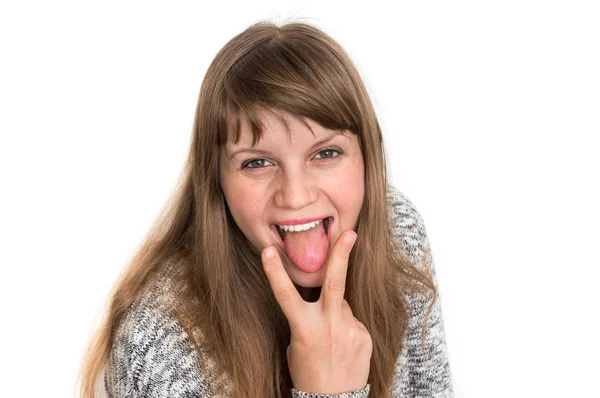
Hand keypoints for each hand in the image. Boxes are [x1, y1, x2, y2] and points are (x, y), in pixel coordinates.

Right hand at [261, 231, 371, 394]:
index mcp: (304, 328)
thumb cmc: (308, 372)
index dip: (275, 271)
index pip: (285, 295)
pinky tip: (343, 346)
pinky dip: (346, 327)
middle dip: (341, 255)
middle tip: (350, 232)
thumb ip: (312, 317)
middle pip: (335, 283)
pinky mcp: (363, 336)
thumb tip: (328, 298)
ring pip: (343, 304)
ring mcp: (349, 330)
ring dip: (336, 311)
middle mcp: (328, 326)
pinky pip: (353, 321)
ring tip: (331, 337)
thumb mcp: (299, 344)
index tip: (269, 249)